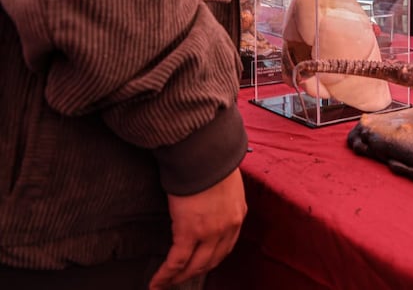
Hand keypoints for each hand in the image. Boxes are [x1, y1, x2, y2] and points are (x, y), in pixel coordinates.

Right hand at [148, 169, 246, 289]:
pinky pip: (176, 261)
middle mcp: (228, 227)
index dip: (212, 259)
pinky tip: (156, 282)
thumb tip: (210, 198)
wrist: (206, 154)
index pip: (227, 246)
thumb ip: (221, 196)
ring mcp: (210, 232)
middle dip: (196, 272)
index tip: (201, 265)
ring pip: (194, 265)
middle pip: (212, 260)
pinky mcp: (189, 232)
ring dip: (180, 277)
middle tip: (181, 278)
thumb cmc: (213, 161)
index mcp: (238, 214)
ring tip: (166, 283)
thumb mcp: (226, 181)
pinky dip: (165, 275)